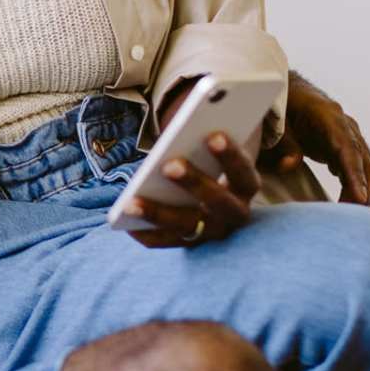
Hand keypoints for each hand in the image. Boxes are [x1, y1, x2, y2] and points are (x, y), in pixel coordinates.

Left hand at [127, 131, 259, 248]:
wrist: (217, 197)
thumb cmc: (211, 162)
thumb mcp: (215, 152)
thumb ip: (207, 141)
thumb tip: (186, 126)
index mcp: (247, 187)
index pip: (244, 173)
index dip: (231, 156)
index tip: (214, 135)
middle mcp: (235, 214)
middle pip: (217, 202)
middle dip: (193, 183)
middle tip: (169, 165)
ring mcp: (213, 232)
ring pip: (186, 226)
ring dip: (158, 214)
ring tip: (129, 203)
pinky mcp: (190, 244)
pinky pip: (165, 241)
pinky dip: (144, 232)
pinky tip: (122, 219)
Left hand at [259, 71, 369, 205]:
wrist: (289, 87)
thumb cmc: (283, 102)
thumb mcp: (277, 120)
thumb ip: (284, 142)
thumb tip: (289, 166)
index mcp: (329, 117)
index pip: (346, 149)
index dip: (354, 174)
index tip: (358, 196)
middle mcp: (344, 124)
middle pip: (362, 159)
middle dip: (363, 186)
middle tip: (355, 212)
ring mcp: (347, 133)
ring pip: (363, 162)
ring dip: (362, 186)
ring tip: (353, 211)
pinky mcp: (343, 142)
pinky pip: (355, 163)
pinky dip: (355, 181)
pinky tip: (350, 198)